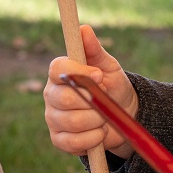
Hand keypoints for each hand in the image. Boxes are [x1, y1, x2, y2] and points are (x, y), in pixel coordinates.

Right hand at [43, 25, 137, 158]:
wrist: (122, 116)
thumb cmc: (112, 87)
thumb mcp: (108, 66)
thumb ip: (95, 50)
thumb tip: (84, 29)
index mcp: (60, 73)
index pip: (57, 68)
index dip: (79, 73)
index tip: (99, 76)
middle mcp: (51, 94)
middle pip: (64, 98)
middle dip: (93, 101)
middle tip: (106, 99)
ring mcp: (52, 118)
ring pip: (72, 122)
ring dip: (97, 120)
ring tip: (105, 116)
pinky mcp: (58, 140)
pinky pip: (73, 142)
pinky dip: (93, 138)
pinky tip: (100, 132)